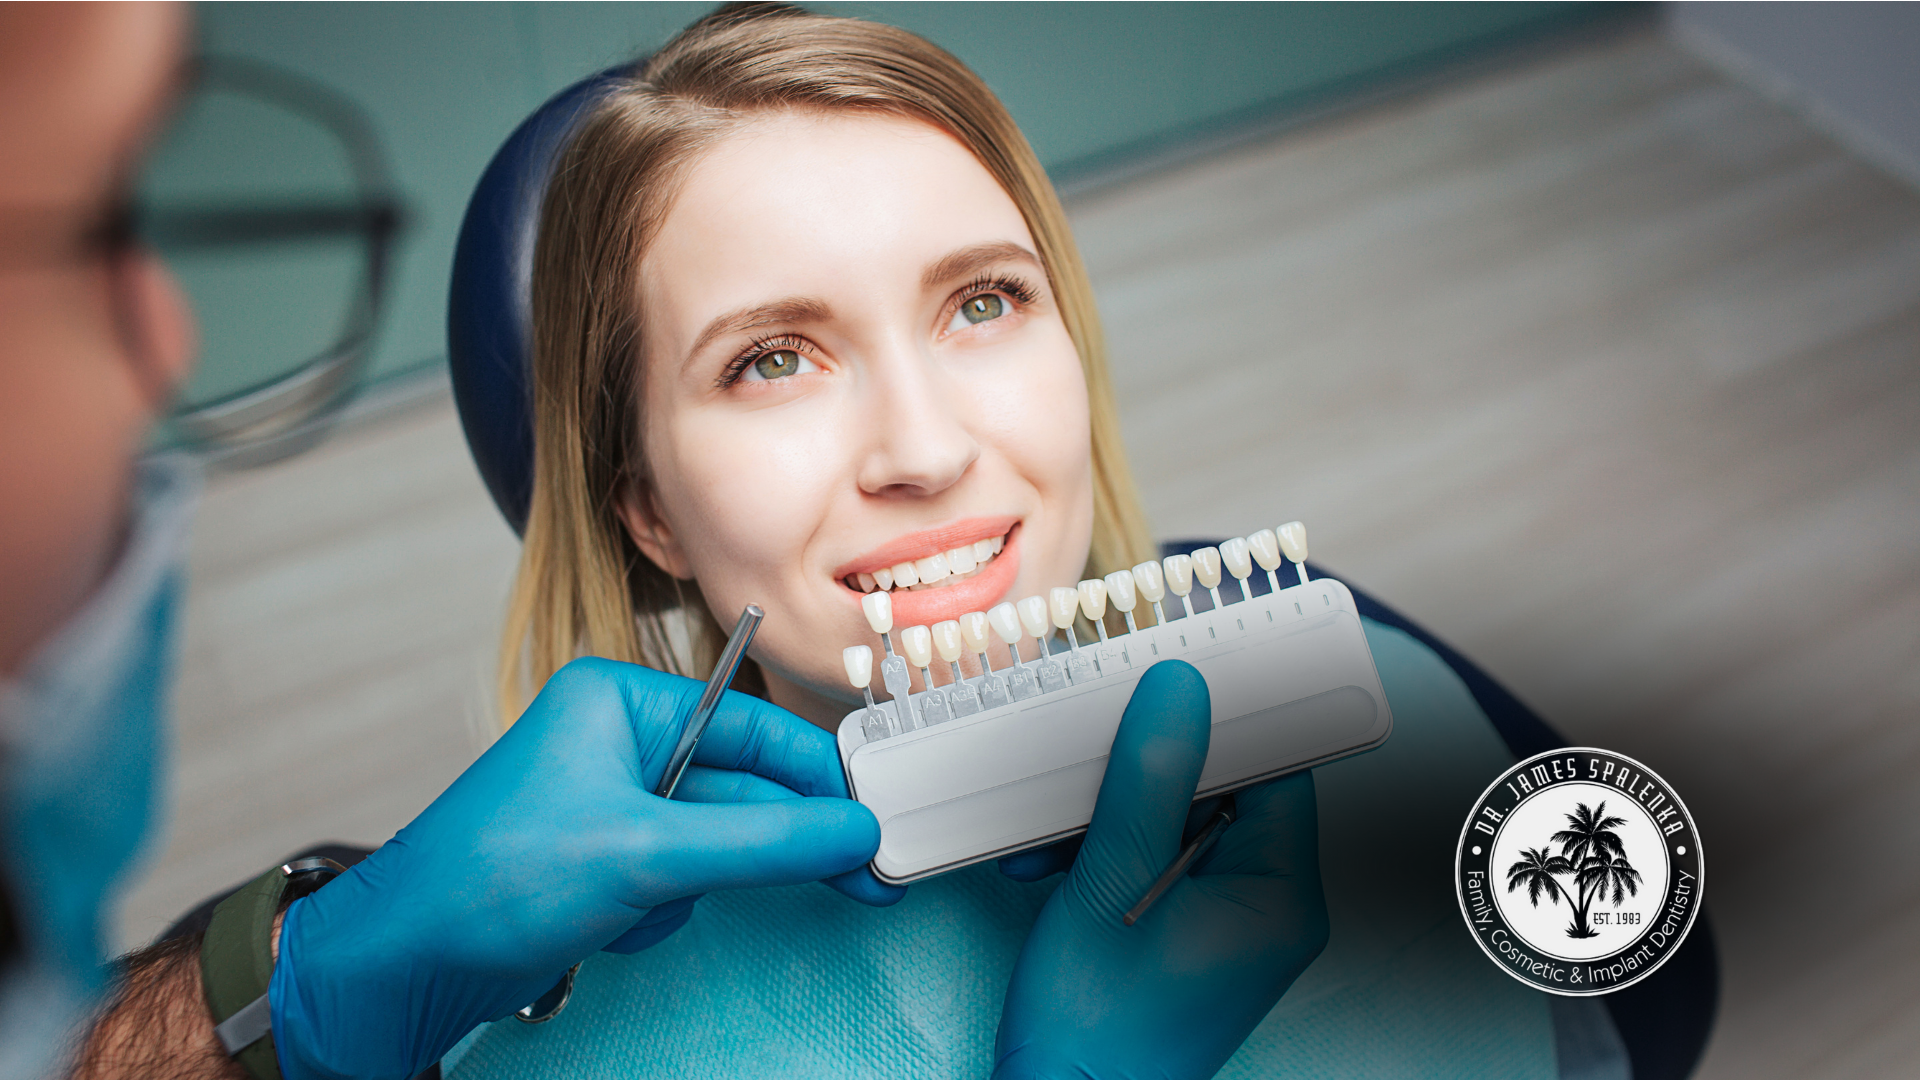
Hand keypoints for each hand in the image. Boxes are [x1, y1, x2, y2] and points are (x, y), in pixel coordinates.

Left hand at [269, 657, 891, 1079]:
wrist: (400, 965)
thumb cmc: (489, 882)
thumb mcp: (645, 854)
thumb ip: (763, 844)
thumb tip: (853, 832)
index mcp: (620, 703)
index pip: (754, 729)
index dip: (820, 776)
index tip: (875, 818)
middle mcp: (619, 743)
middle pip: (743, 789)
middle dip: (780, 843)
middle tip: (863, 876)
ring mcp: (612, 806)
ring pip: (715, 843)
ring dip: (698, 886)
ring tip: (644, 909)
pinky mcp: (604, 862)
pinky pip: (679, 880)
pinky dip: (663, 910)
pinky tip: (618, 927)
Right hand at [995, 661, 1328, 1079]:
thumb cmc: (1093, 1029)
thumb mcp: (1111, 887)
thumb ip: (1148, 781)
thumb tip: (1182, 689)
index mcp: (1278, 894)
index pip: (1276, 764)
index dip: (1227, 713)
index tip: (1176, 672)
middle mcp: (1269, 906)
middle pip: (1222, 787)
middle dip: (1143, 767)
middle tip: (1085, 752)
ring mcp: (1230, 923)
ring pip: (1179, 821)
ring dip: (1109, 810)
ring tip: (1049, 832)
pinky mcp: (1190, 936)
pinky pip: (1157, 862)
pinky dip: (1104, 851)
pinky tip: (1049, 862)